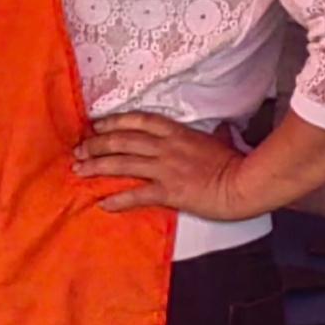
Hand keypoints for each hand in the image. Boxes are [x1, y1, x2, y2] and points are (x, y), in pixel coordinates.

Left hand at [73, 111, 246, 217]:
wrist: (246, 184)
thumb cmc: (238, 163)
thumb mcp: (224, 141)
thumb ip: (218, 133)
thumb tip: (223, 127)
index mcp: (178, 133)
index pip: (138, 121)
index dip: (114, 121)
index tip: (96, 125)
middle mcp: (166, 147)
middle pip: (122, 140)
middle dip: (96, 144)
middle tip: (78, 149)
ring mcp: (165, 168)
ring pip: (122, 163)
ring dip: (97, 166)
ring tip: (79, 169)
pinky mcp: (169, 191)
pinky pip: (136, 195)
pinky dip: (117, 199)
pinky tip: (102, 203)